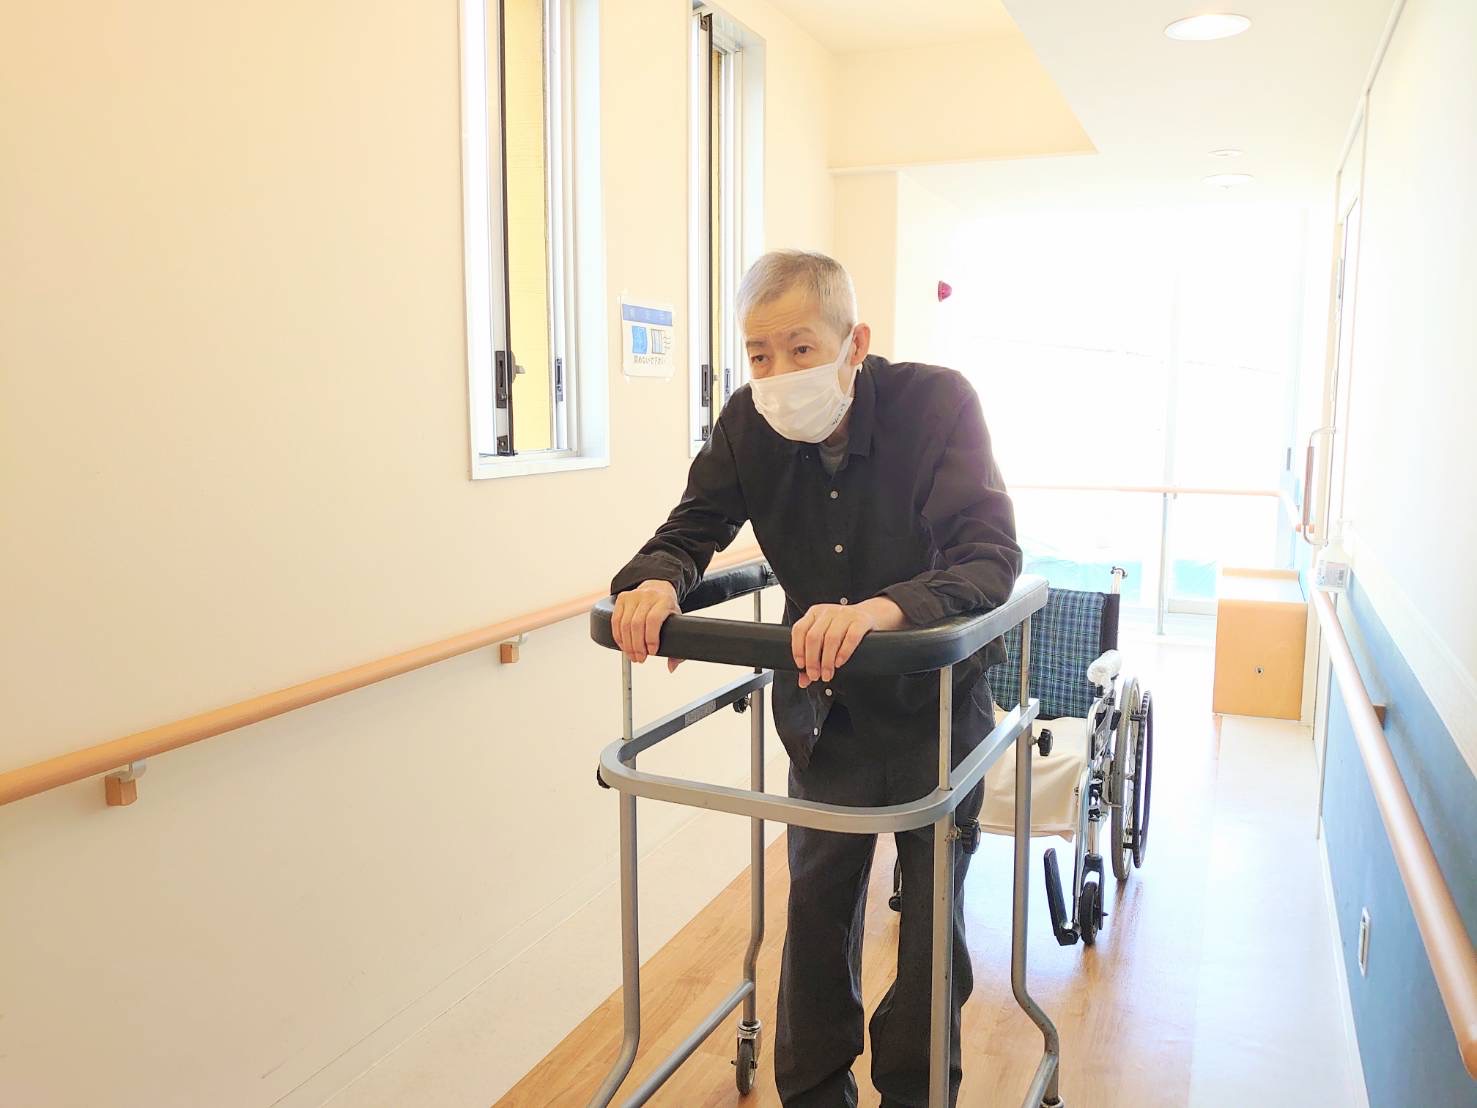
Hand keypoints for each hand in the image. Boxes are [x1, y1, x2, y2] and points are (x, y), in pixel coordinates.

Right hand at [612, 580, 683, 670]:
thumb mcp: (677, 622)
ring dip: (627, 644)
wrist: (657, 587)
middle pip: (637, 624)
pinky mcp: (622, 598)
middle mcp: (648, 596)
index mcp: (664, 601)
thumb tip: (671, 667)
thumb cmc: (667, 608)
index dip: (651, 638)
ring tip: (632, 655)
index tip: (652, 652)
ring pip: (625, 624)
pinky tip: (623, 645)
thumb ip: (678, 646)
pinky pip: (616, 620)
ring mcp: (633, 596)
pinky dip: (618, 636)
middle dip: (637, 646)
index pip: (653, 620)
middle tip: (640, 658)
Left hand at [791, 597, 906, 687]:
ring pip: (831, 638)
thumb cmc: (843, 630)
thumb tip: (803, 681)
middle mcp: (828, 611)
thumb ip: (812, 658)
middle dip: (812, 660)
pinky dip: (844, 652)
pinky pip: (851, 637)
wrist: (871, 615)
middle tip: (815, 676)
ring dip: (827, 661)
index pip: (799, 629)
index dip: (797, 649)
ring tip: (827, 674)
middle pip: (814, 636)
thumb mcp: (825, 639)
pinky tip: (840, 663)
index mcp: (815, 613)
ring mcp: (845, 614)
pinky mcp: (861, 620)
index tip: (801, 666)